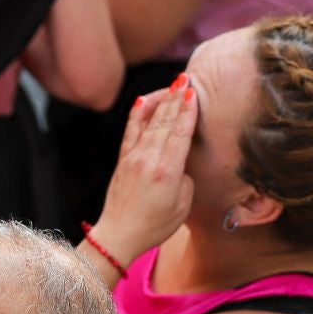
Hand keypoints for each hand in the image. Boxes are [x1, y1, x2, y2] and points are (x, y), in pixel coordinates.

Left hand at [91, 75, 198, 265]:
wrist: (118, 236)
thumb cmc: (154, 226)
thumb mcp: (182, 205)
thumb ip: (185, 178)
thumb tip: (180, 163)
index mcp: (167, 172)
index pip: (180, 134)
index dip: (188, 111)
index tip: (194, 92)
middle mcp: (149, 160)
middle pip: (165, 122)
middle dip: (176, 98)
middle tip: (186, 78)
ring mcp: (133, 159)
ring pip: (150, 123)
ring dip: (162, 101)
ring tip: (172, 84)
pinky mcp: (123, 162)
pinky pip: (131, 132)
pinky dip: (138, 115)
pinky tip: (143, 100)